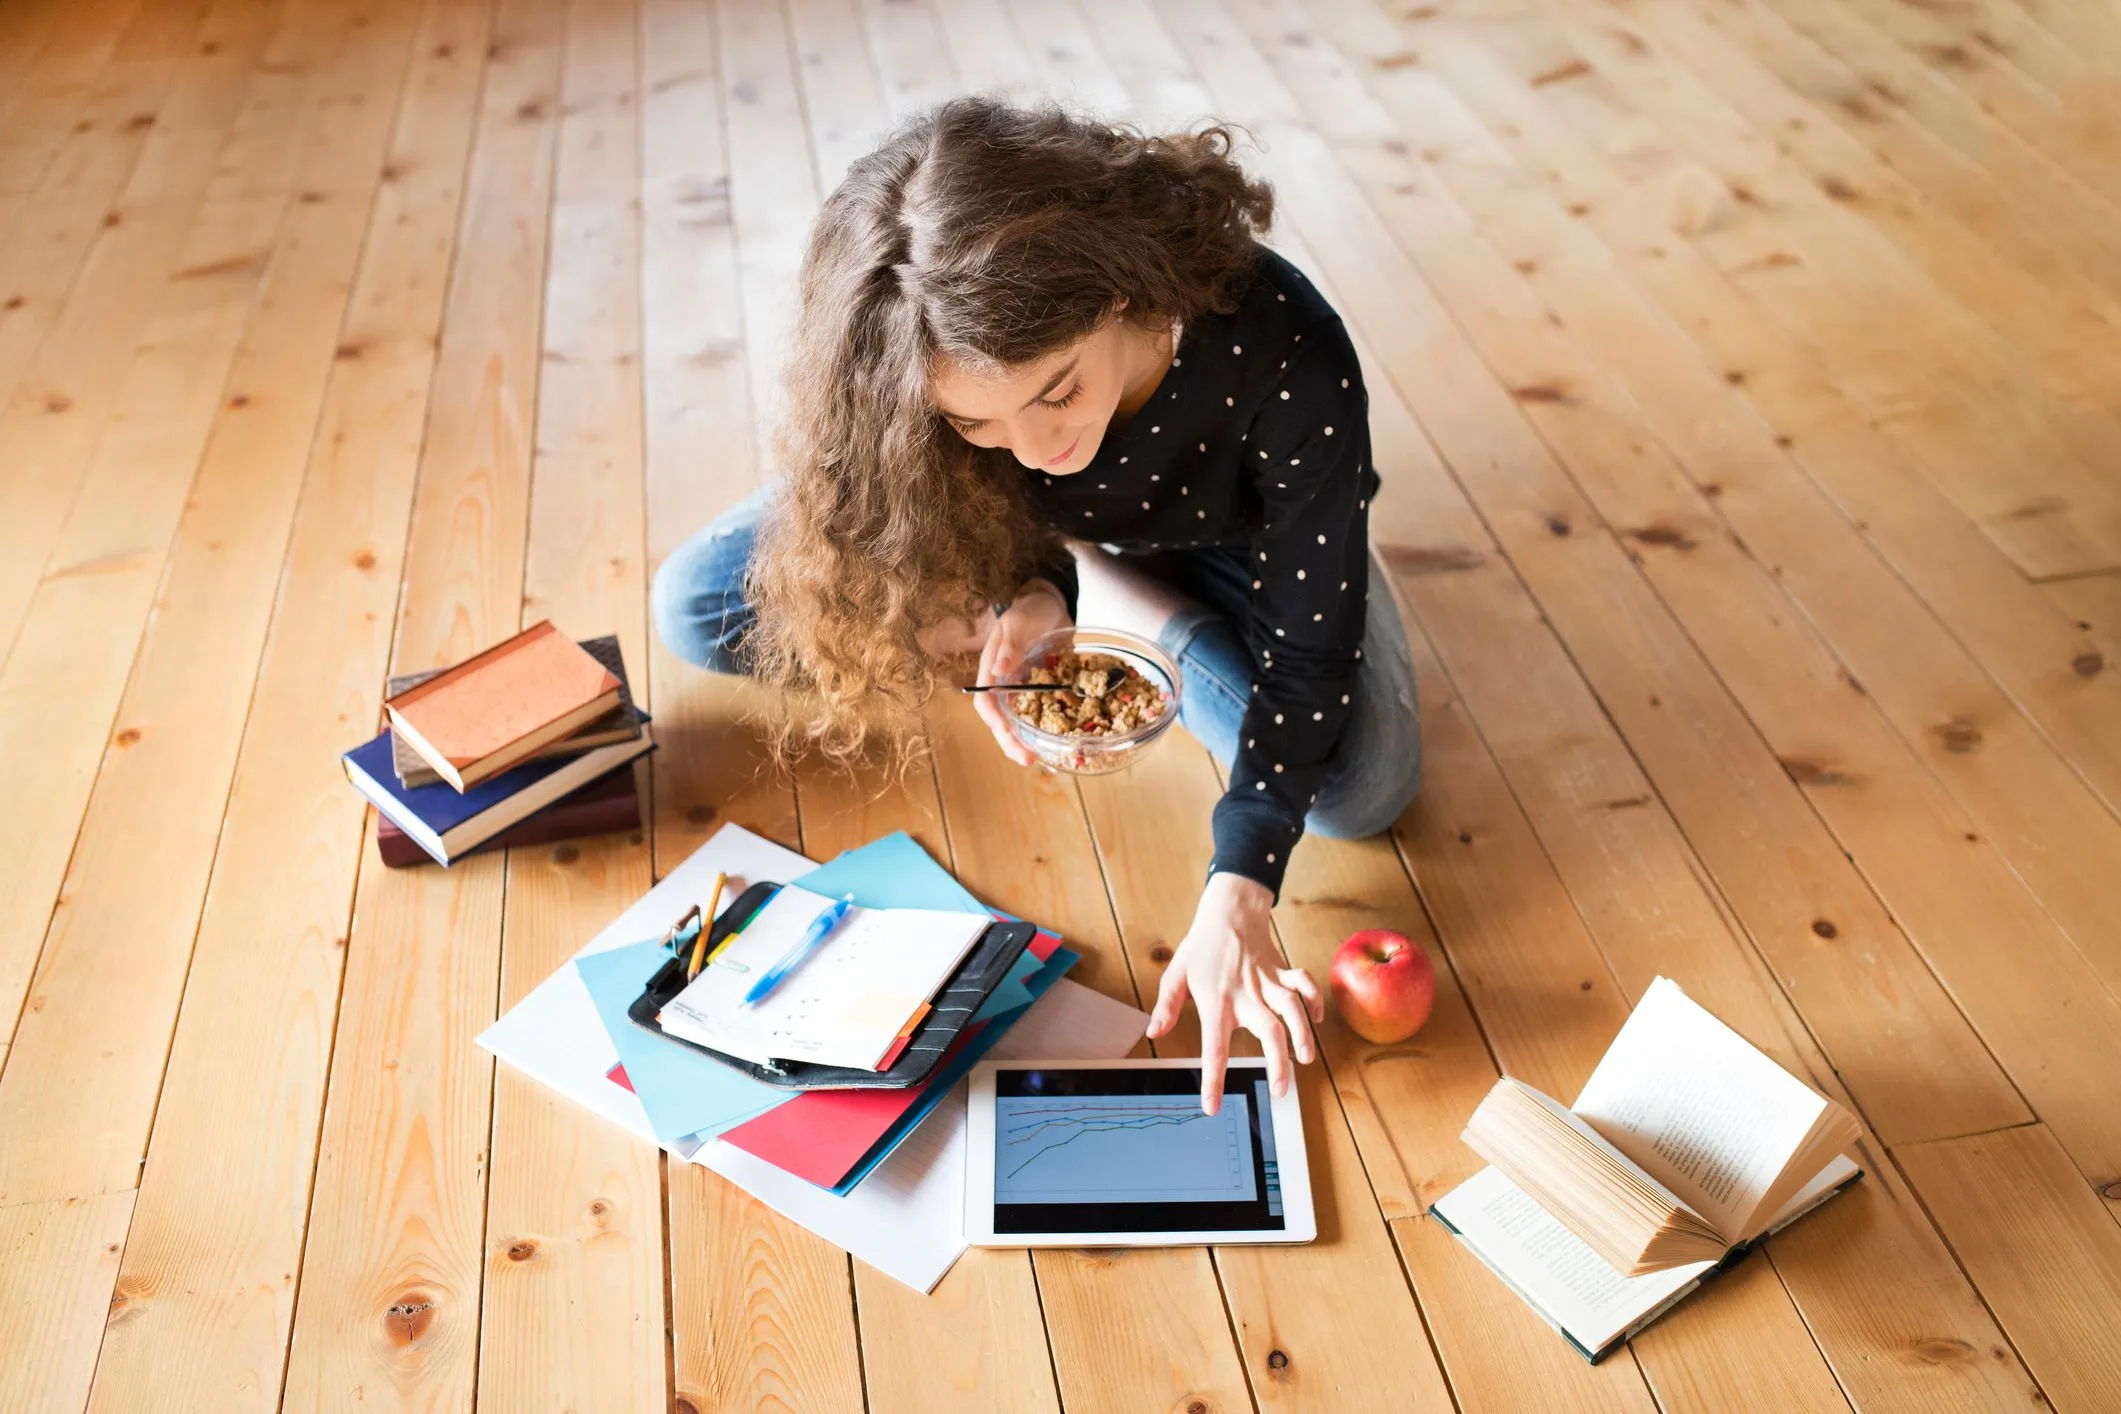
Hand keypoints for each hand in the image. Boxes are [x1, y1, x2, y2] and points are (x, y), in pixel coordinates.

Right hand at [972, 579, 1072, 766]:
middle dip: (1011, 742)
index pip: (985, 702)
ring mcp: (1023, 690)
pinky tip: (1060, 742)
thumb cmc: (1029, 610)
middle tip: (1028, 759)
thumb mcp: (1018, 623)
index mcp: (992, 670)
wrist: (1051, 605)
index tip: (1007, 734)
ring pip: (1020, 722)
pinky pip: (1042, 713)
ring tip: (1040, 759)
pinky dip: (1048, 729)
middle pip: (1001, 720)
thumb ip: (1010, 646)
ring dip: (1027, 741)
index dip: (994, 721)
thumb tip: (998, 670)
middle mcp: (1005, 685)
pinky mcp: (1042, 691)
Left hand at [1148, 872, 1325, 1112]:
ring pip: (1293, 1010)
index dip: (1214, 1080)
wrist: (1229, 910)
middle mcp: (1247, 994)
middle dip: (1278, 1065)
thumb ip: (1166, 1006)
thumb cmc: (1201, 947)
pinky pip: (1305, 985)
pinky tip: (1315, 1021)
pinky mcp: (1282, 971)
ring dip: (1303, 1035)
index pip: (1215, 1048)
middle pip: (1269, 1033)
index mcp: (1217, 1001)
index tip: (1212, 1106)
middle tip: (1281, 1091)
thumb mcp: (1175, 974)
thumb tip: (1155, 1033)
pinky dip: (1314, 1002)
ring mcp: (1268, 982)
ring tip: (1306, 1059)